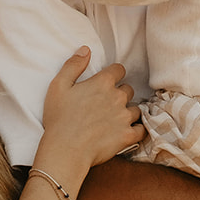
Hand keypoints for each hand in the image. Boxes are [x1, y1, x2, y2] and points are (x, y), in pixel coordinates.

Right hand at [40, 50, 143, 176]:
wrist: (65, 150)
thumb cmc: (59, 119)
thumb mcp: (58, 86)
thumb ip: (73, 65)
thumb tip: (86, 49)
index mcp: (102, 82)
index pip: (119, 70)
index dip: (114, 74)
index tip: (108, 82)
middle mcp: (117, 97)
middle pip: (128, 89)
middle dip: (120, 94)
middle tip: (107, 104)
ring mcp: (124, 117)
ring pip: (135, 109)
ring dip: (128, 112)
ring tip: (116, 120)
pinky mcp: (128, 136)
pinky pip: (141, 130)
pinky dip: (137, 130)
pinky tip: (128, 132)